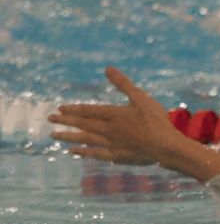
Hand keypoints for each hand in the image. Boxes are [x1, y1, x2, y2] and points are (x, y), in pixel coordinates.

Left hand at [49, 67, 187, 166]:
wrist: (166, 147)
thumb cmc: (156, 121)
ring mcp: (112, 143)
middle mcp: (108, 129)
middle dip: (65, 121)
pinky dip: (83, 152)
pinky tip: (73, 152)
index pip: (88, 111)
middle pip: (83, 124)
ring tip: (54, 135)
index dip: (73, 109)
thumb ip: (124, 84)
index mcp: (113, 114)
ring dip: (68, 136)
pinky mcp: (117, 155)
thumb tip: (108, 68)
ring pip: (85, 139)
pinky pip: (96, 153)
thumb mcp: (141, 98)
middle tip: (50, 119)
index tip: (60, 109)